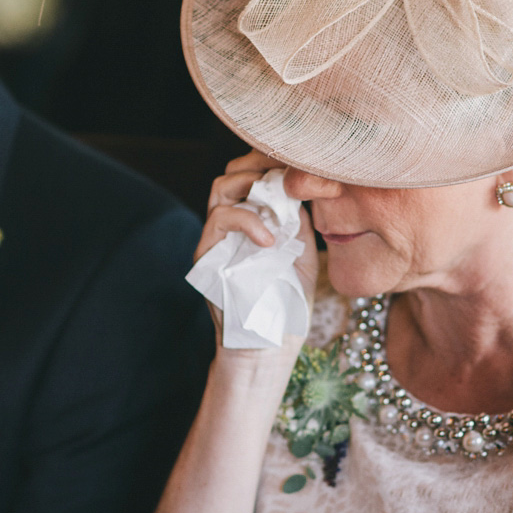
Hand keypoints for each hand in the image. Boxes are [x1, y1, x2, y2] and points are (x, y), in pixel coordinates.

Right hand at [196, 150, 317, 345]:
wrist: (268, 350)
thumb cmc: (287, 307)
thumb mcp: (301, 255)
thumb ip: (298, 222)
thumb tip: (303, 185)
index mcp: (253, 222)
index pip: (255, 175)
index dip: (275, 163)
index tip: (306, 163)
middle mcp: (231, 225)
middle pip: (236, 171)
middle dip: (264, 165)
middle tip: (292, 174)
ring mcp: (216, 238)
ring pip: (222, 186)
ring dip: (254, 187)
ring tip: (280, 206)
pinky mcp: (207, 255)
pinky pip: (221, 219)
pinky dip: (247, 222)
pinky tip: (269, 240)